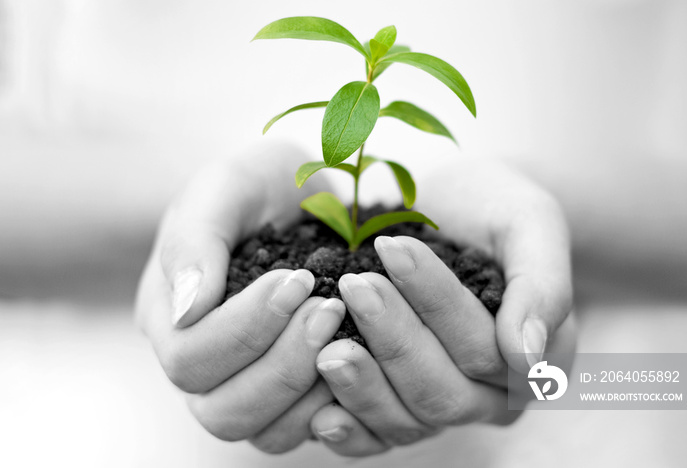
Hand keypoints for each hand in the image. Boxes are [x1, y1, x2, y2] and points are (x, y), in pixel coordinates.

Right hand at [135, 141, 346, 452]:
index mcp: (169, 316)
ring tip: (342, 327)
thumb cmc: (260, 185)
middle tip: (329, 309)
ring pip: (262, 432)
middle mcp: (200, 362)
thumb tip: (188, 310)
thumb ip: (195, 240)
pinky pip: (303, 429)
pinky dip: (333, 404)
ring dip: (308, 387)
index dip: (245, 328)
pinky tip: (357, 356)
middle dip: (282, 363)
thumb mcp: (225, 187)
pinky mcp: (289, 393)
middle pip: (222, 410)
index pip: (190, 357)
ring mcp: (244, 383)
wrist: (306, 194)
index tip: (297, 279)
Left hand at [309, 158, 575, 455]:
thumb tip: (525, 354)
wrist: (459, 211)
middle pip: (443, 390)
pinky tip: (319, 416)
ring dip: (364, 385)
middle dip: (394, 340)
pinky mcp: (405, 405)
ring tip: (325, 345)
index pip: (485, 345)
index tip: (393, 249)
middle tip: (354, 287)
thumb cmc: (496, 208)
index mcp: (539, 357)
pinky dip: (352, 433)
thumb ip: (541, 285)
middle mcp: (494, 394)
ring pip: (410, 420)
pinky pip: (380, 437)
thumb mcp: (530, 223)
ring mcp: (447, 405)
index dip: (435, 302)